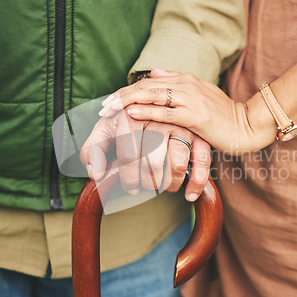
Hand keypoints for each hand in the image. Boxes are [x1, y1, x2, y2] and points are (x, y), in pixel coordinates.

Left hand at [80, 110, 210, 201]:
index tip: (130, 187)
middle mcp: (157, 118)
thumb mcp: (105, 130)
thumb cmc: (125, 121)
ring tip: (163, 188)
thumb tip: (96, 174)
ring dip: (170, 185)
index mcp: (131, 116)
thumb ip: (94, 150)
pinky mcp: (198, 133)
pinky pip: (202, 161)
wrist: (153, 100)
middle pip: (153, 163)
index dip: (129, 178)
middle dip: (148, 183)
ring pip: (178, 164)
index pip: (130, 157)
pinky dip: (197, 182)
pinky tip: (189, 195)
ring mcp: (180, 125)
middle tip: (145, 187)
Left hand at [99, 69, 275, 153]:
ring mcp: (191, 99)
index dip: (128, 90)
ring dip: (129, 101)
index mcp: (185, 80)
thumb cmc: (222, 114)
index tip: (110, 100)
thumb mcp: (199, 94)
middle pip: (147, 87)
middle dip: (122, 95)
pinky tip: (132, 112)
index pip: (150, 82)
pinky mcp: (196, 116)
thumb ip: (176, 82)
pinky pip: (167, 112)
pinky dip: (148, 111)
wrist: (247, 125)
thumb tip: (153, 73)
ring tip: (109, 108)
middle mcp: (186, 85)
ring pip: (154, 96)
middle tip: (102, 106)